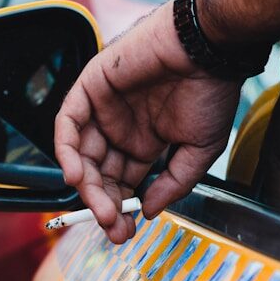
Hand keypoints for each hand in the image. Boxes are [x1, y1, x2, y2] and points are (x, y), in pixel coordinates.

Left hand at [55, 2, 241, 242]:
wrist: (209, 48)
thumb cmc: (211, 92)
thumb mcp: (200, 150)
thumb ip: (173, 183)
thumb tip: (148, 212)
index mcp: (146, 143)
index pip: (122, 183)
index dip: (121, 209)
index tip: (124, 232)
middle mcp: (121, 128)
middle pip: (100, 174)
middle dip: (104, 203)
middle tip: (113, 226)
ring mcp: (104, 108)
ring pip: (83, 154)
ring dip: (86, 184)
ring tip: (99, 207)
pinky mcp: (91, 86)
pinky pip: (68, 123)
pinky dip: (67, 150)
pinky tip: (76, 175)